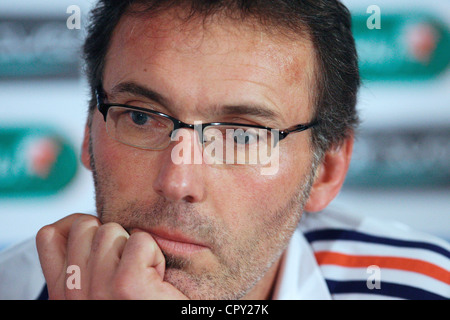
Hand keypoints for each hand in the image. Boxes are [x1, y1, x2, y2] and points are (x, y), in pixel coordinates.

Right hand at [36, 213, 187, 298]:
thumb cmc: (137, 300)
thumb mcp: (97, 288)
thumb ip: (84, 263)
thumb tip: (88, 223)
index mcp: (62, 291)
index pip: (48, 234)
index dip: (74, 224)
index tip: (99, 240)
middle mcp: (73, 292)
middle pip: (84, 225)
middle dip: (112, 237)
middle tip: (127, 265)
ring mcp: (98, 289)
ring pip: (112, 229)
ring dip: (134, 247)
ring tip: (143, 275)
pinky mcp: (127, 284)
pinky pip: (140, 240)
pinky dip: (154, 254)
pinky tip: (156, 279)